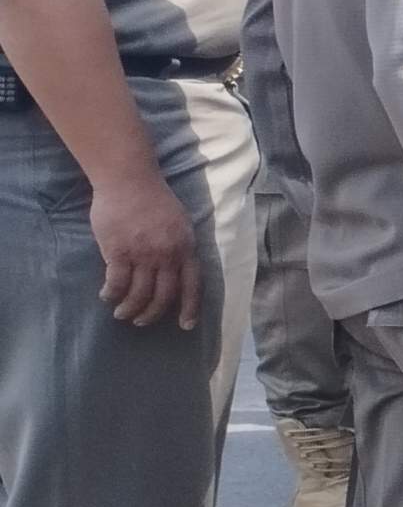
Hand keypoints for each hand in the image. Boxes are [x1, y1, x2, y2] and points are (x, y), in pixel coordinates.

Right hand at [85, 170, 201, 329]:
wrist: (129, 180)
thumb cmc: (154, 199)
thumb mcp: (180, 223)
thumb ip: (179, 247)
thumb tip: (175, 270)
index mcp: (186, 248)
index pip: (192, 285)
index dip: (190, 308)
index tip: (186, 326)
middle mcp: (168, 255)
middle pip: (164, 296)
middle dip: (152, 314)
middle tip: (141, 321)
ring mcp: (144, 254)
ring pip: (139, 294)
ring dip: (130, 309)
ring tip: (122, 314)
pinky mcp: (119, 251)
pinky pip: (117, 282)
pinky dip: (112, 294)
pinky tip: (107, 296)